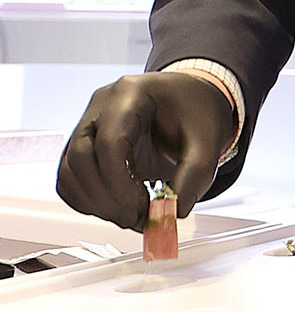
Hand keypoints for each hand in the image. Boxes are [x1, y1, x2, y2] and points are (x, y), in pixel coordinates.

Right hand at [56, 72, 235, 232]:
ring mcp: (87, 125)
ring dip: (95, 203)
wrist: (190, 101)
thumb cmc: (196, 110)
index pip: (110, 141)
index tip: (141, 206)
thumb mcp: (209, 138)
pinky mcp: (83, 147)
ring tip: (131, 217)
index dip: (120, 181)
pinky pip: (70, 180)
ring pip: (69, 171)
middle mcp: (101, 106)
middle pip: (81, 157)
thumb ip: (195, 174)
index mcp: (131, 93)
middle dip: (106, 196)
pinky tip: (117, 210)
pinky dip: (88, 202)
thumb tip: (173, 211)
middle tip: (136, 218)